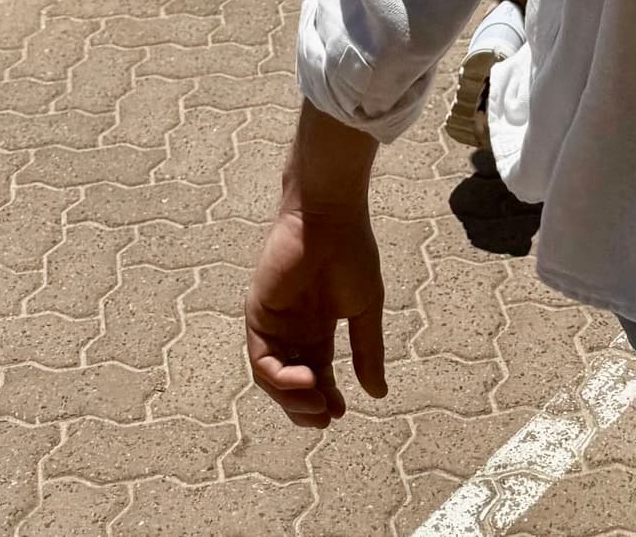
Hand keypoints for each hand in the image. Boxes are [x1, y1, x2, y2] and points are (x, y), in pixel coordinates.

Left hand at [245, 196, 386, 425]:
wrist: (330, 218)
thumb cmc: (351, 254)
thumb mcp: (365, 310)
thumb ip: (367, 350)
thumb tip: (377, 394)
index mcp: (316, 328)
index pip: (316, 374)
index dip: (326, 397)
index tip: (342, 413)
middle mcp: (291, 329)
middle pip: (290, 381)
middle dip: (305, 406)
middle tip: (325, 418)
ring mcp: (272, 322)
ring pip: (271, 377)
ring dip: (292, 399)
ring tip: (317, 405)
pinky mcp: (257, 313)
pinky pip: (261, 358)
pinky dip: (279, 378)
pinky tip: (306, 381)